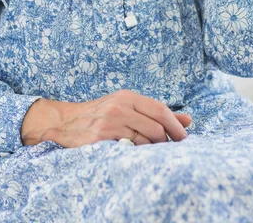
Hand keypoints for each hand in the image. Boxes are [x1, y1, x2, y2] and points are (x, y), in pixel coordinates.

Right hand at [25, 90, 191, 147]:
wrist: (65, 121)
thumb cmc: (102, 114)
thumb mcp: (127, 106)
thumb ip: (155, 112)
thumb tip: (188, 120)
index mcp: (127, 96)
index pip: (160, 109)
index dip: (175, 125)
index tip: (184, 138)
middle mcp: (119, 107)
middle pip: (155, 128)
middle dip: (166, 142)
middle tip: (168, 150)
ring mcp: (108, 123)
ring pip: (143, 142)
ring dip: (151, 151)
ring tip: (150, 153)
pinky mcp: (98, 139)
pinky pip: (127, 150)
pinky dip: (135, 155)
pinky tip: (134, 155)